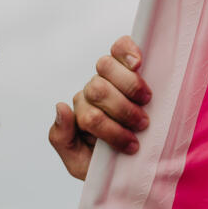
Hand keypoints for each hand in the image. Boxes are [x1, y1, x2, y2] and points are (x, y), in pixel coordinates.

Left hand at [49, 35, 151, 179]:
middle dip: (123, 111)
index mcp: (80, 113)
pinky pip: (120, 47)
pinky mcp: (127, 62)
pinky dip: (128, 51)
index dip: (111, 130)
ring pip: (105, 66)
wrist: (138, 159)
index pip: (88, 116)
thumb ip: (62, 138)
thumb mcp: (79, 161)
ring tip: (146, 103)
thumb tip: (61, 107)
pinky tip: (138, 63)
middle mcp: (92, 92)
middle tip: (142, 125)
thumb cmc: (107, 159)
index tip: (132, 145)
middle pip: (97, 90)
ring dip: (130, 87)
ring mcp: (109, 76)